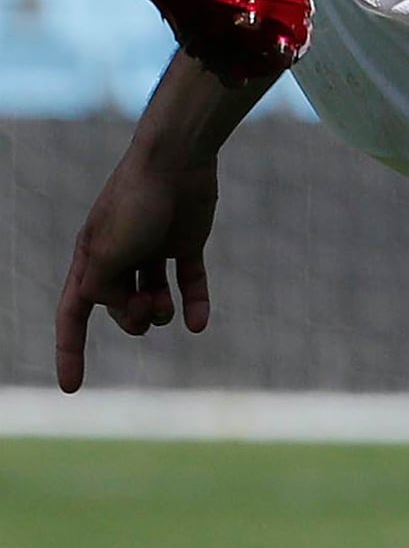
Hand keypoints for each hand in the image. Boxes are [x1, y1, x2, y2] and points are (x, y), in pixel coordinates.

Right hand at [56, 128, 219, 391]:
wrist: (177, 160)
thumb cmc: (135, 202)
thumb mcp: (106, 253)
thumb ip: (104, 290)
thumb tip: (125, 311)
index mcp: (91, 257)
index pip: (73, 312)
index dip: (70, 350)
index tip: (71, 387)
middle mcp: (119, 255)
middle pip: (120, 309)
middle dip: (133, 319)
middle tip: (147, 308)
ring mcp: (153, 250)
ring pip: (154, 300)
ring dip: (161, 313)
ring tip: (167, 308)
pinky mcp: (186, 244)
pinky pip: (190, 285)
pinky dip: (195, 304)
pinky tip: (199, 324)